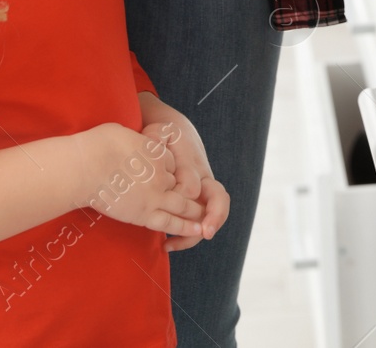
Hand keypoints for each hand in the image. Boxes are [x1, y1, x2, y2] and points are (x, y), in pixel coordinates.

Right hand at [81, 123, 208, 239]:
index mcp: (157, 151)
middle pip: (180, 183)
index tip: (157, 174)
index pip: (172, 162)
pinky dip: (184, 227)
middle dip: (184, 190)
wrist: (84, 166)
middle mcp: (161, 173)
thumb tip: (129, 139)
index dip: (167, 168)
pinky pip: (170, 222)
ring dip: (193, 211)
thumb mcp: (123, 131)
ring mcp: (155, 195)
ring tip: (202, 218)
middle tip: (192, 198)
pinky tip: (196, 231)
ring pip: (182, 204)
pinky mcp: (144, 213)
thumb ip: (135, 139)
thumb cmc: (97, 145)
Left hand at [139, 98, 229, 250]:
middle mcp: (203, 181)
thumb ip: (159, 142)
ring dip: (193, 235)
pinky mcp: (195, 201)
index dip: (180, 197)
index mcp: (195, 166)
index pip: (192, 187)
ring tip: (170, 245)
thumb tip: (158, 154)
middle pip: (217, 202)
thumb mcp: (162, 133)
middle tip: (204, 232)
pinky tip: (166, 244)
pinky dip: (185, 236)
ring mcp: (202, 192)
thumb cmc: (165, 134)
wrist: (173, 131)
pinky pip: (198, 223)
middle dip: (213, 219)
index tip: (168, 202)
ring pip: (208, 217)